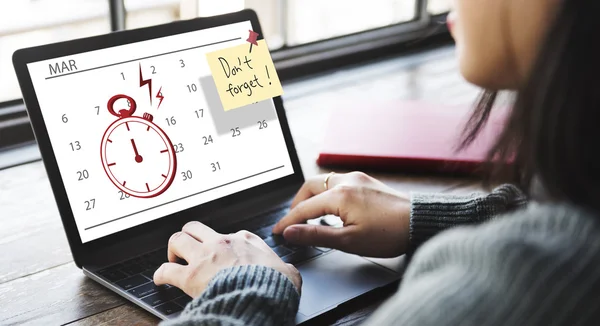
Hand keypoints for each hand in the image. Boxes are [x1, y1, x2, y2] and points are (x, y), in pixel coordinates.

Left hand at [154, 221, 301, 297]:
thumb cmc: (274, 285)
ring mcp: (204, 257)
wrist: (262, 296)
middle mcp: (222, 243)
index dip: (223, 244)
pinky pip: (166, 270)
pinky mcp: (190, 276)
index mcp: (245, 240)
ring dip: (173, 249)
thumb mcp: (288, 272)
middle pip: (195, 227)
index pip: (229, 234)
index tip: (222, 253)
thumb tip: (289, 273)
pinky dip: (160, 274)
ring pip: (177, 239)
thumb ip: (285, 268)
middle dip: (189, 236)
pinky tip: (160, 279)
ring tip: (173, 259)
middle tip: (188, 249)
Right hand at [273, 172, 410, 257]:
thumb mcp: (348, 241)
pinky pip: (338, 182)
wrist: (420, 222)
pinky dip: (327, 193)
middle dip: (297, 203)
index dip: (288, 221)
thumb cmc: (389, 233)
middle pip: (310, 187)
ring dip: (312, 197)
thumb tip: (291, 232)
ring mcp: (357, 178)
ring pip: (323, 182)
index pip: (304, 208)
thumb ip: (316, 235)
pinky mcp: (366, 181)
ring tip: (310, 216)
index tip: (278, 232)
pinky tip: (331, 208)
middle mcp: (346, 181)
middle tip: (293, 222)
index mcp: (340, 195)